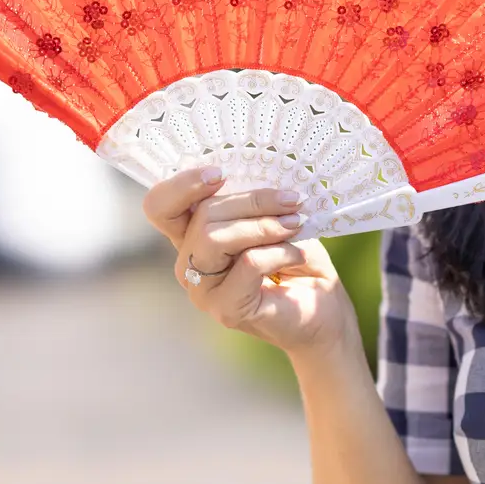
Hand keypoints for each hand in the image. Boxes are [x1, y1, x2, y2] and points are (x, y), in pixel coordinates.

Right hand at [141, 167, 359, 361]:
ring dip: (263, 226)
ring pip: (214, 238)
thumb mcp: (275, 218)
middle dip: (252, 201)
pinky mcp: (225, 309)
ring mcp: (202, 289)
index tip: (220, 174)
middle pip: (201, 215)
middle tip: (292, 201)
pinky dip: (279, 251)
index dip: (181, 185)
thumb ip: (254, 202)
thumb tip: (260, 180)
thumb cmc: (298, 260)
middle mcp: (189, 262)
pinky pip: (247, 263)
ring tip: (296, 225)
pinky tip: (297, 256)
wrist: (323, 309)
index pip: (160, 206)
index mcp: (193, 235)